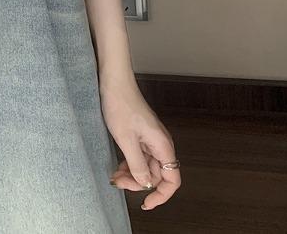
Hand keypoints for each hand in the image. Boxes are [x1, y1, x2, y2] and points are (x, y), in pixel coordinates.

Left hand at [100, 76, 180, 210]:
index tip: (146, 203)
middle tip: (118, 182)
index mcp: (162, 145)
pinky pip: (139, 156)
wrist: (114, 82)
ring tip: (115, 175)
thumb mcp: (126, 139)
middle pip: (156, 175)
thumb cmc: (121, 105)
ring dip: (132, 174)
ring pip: (146, 167)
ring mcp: (151, 139)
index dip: (161, 195)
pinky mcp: (141, 135)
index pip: (172, 179)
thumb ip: (137, 164)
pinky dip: (130, 163)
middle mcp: (160, 144)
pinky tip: (118, 166)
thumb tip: (145, 184)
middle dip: (138, 183)